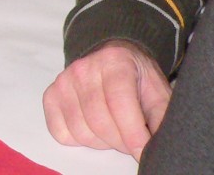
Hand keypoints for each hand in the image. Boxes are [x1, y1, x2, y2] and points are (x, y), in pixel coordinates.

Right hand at [43, 41, 171, 157]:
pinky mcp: (51, 95)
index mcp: (115, 61)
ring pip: (81, 131)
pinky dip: (79, 140)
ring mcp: (64, 81)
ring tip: (114, 132)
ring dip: (102, 142)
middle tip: (132, 141)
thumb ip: (162, 119)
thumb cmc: (137, 79)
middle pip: (100, 122)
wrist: (112, 59)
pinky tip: (93, 129)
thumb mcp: (158, 93)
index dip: (133, 135)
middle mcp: (84, 68)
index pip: (120, 104)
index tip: (143, 153)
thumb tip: (160, 148)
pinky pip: (61, 132)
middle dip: (120, 142)